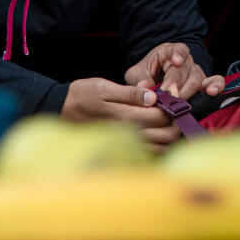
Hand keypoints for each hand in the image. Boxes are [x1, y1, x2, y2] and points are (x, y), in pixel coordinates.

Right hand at [60, 76, 179, 147]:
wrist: (63, 111)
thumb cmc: (83, 96)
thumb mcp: (103, 87)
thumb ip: (130, 93)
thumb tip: (152, 97)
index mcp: (124, 116)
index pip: (160, 116)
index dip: (172, 105)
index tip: (173, 94)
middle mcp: (127, 133)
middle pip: (166, 134)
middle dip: (176, 121)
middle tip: (175, 108)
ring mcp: (126, 143)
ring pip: (161, 147)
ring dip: (171, 134)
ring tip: (169, 118)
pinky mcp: (124, 148)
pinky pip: (151, 153)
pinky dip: (162, 145)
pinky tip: (159, 130)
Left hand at [125, 42, 224, 100]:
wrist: (154, 83)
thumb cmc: (146, 75)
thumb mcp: (136, 74)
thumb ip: (139, 79)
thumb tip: (144, 87)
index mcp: (170, 52)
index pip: (179, 49)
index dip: (179, 55)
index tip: (176, 62)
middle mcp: (186, 61)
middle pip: (186, 69)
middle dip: (177, 83)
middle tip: (168, 95)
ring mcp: (196, 72)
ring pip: (198, 78)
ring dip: (188, 91)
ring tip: (179, 102)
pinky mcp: (203, 85)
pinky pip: (215, 81)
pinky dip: (216, 86)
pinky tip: (211, 92)